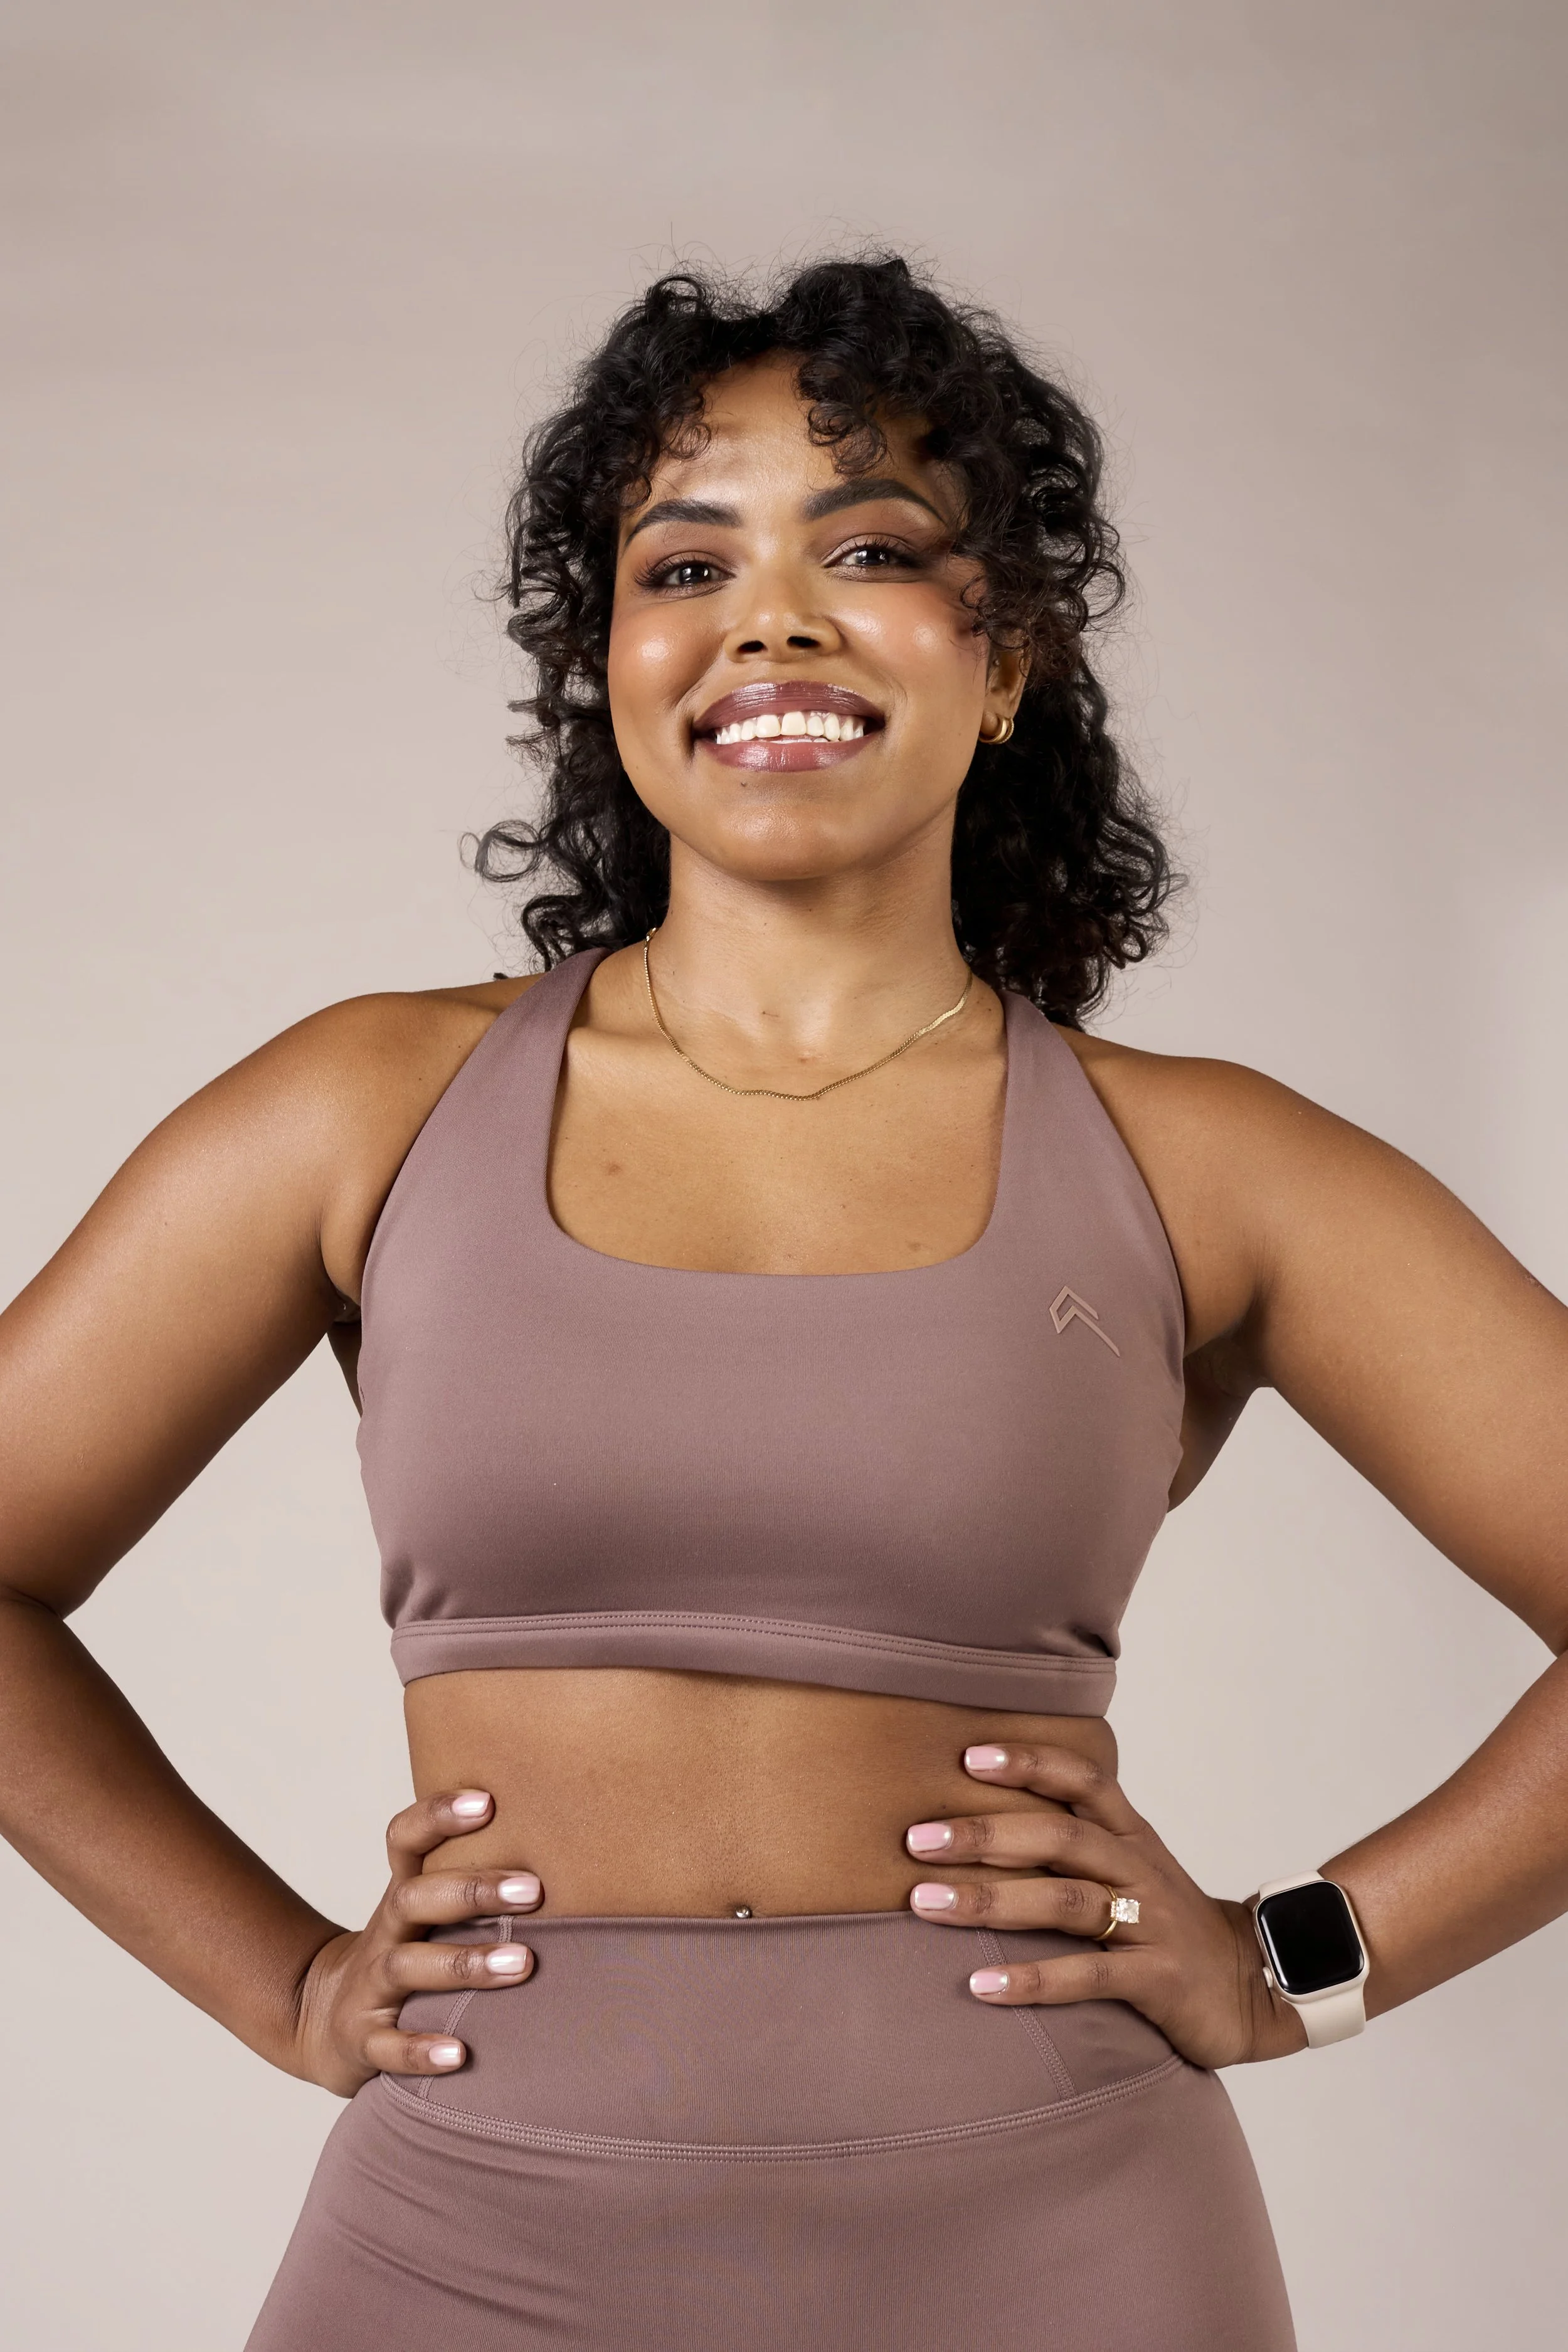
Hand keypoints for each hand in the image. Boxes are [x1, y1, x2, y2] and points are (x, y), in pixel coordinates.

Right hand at [288, 1790, 542, 2096]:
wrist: (324, 2018)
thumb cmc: (409, 1952)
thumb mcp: (430, 1912)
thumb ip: (479, 1881)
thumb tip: (570, 1843)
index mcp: (404, 1895)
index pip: (407, 1840)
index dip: (438, 1816)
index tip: (488, 1800)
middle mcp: (384, 1934)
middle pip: (415, 1898)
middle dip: (472, 1891)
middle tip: (533, 1889)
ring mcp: (369, 1988)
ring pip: (407, 1967)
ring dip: (464, 1964)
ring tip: (521, 1965)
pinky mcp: (363, 2041)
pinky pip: (388, 2047)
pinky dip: (421, 2050)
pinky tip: (459, 2056)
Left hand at [904, 1744, 1304, 2067]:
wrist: (1254, 1986)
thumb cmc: (1167, 1924)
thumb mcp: (1129, 1869)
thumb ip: (1072, 1844)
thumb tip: (981, 1820)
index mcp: (1130, 1835)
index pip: (1082, 1780)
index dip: (1030, 1762)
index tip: (968, 1755)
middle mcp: (1138, 1869)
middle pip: (1059, 1834)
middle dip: (984, 1832)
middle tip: (915, 1839)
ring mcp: (1151, 1923)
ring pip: (1065, 1900)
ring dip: (991, 1899)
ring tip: (926, 1903)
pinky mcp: (1158, 1981)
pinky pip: (1088, 1976)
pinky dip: (1033, 1979)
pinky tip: (982, 1985)